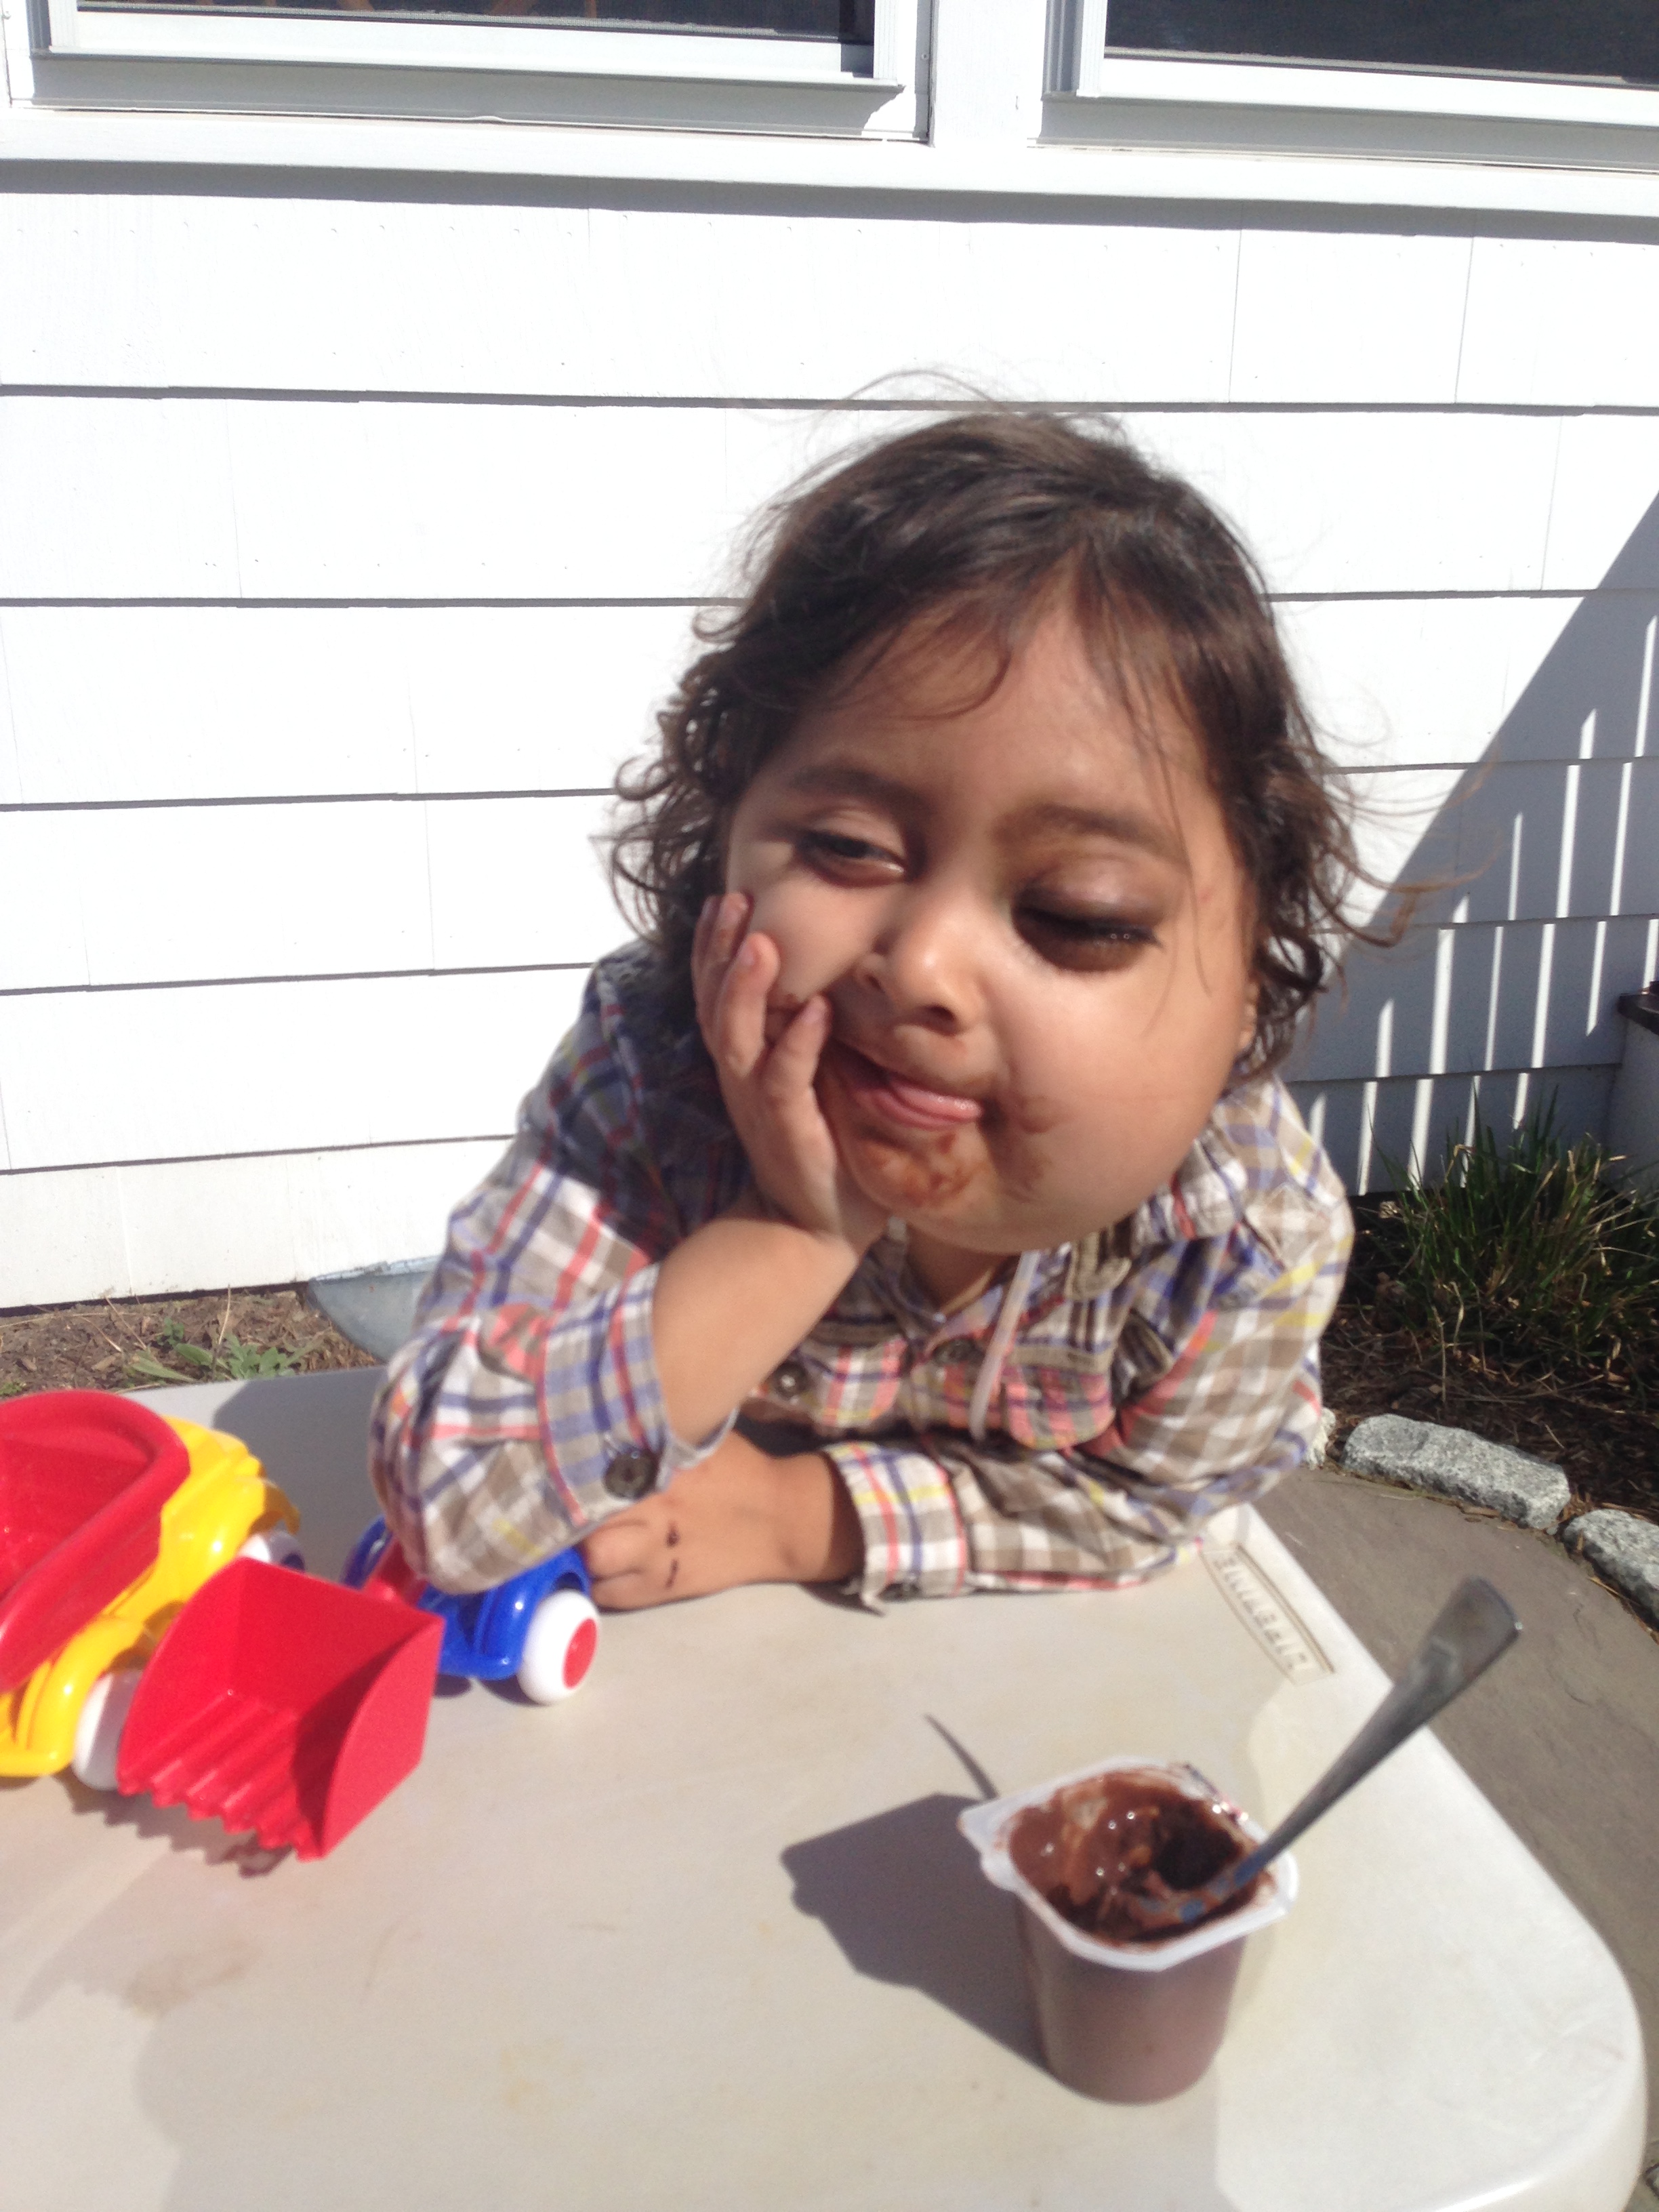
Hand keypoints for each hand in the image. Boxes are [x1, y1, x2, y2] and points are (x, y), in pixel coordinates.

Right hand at [693, 893, 884, 1252]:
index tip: (728, 897)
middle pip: (717, 1003)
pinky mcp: (789, 1129)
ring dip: (748, 987)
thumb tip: (832, 974)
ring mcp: (759, 1102)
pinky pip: (786, 1080)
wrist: (812, 1225)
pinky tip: (815, 1010)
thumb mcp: (807, 1078)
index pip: (718, 993)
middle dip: (722, 950)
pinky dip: (798, 1044)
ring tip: (761, 942)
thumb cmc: (820, 1144)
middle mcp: (741, 1075)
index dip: (716, 947)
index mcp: (743, 1060)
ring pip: (739, 1036)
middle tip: (734, 899)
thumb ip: (805, 1033)